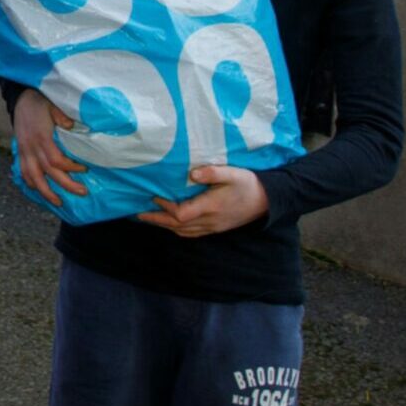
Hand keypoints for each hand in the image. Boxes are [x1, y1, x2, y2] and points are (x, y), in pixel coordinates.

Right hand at [13, 89, 87, 204]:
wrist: (20, 99)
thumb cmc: (40, 102)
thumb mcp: (53, 105)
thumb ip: (62, 116)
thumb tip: (72, 126)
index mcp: (41, 137)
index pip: (55, 160)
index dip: (70, 168)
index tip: (84, 169)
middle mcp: (31, 147)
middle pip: (47, 172)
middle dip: (65, 184)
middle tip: (82, 192)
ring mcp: (24, 151)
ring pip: (32, 176)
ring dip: (45, 191)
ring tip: (58, 202)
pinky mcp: (20, 152)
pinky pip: (23, 171)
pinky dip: (30, 182)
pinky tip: (39, 190)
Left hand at [137, 164, 269, 237]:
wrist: (267, 201)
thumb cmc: (248, 184)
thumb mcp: (232, 173)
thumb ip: (212, 172)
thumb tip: (192, 173)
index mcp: (211, 207)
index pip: (182, 213)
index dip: (166, 207)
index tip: (154, 196)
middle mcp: (210, 221)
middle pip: (177, 225)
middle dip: (157, 220)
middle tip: (138, 214)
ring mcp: (212, 227)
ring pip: (183, 231)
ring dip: (164, 226)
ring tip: (148, 219)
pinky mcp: (215, 228)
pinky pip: (192, 234)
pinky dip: (177, 230)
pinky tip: (170, 224)